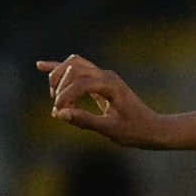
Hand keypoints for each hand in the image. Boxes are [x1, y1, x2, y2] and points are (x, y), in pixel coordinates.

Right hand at [36, 55, 157, 145]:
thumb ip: (85, 121)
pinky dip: (60, 68)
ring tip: (54, 96)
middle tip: (59, 107)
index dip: (65, 96)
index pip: (80, 82)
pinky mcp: (100, 80)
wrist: (154, 129)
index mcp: (111, 86)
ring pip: (74, 64)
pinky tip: (41, 66)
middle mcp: (107, 76)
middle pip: (73, 68)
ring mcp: (104, 76)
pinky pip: (78, 69)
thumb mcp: (111, 130)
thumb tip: (60, 114)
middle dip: (60, 86)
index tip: (58, 112)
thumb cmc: (135, 131)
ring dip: (60, 76)